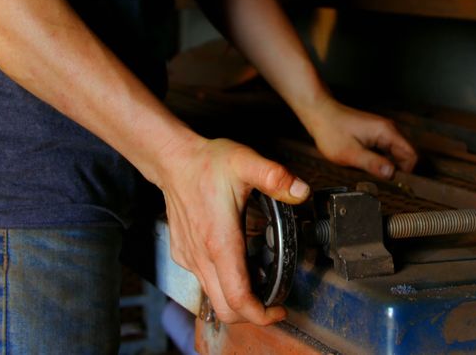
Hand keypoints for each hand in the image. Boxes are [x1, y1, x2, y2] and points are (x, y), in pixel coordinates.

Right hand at [158, 137, 309, 324]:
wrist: (174, 161)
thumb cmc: (208, 163)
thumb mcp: (246, 162)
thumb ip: (275, 177)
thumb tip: (300, 191)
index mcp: (220, 241)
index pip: (237, 296)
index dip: (259, 314)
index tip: (278, 311)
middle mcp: (201, 255)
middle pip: (225, 308)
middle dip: (251, 315)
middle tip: (274, 305)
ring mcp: (190, 257)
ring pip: (213, 298)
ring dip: (237, 300)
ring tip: (262, 285)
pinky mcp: (183, 254)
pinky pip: (204, 282)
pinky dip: (223, 285)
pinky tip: (239, 266)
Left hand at [300, 98, 417, 178]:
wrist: (320, 114)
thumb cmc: (332, 131)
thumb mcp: (351, 153)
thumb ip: (373, 164)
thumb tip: (392, 174)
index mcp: (387, 132)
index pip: (412, 155)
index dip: (407, 172)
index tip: (396, 184)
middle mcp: (389, 130)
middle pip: (406, 155)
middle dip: (398, 170)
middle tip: (380, 181)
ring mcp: (383, 131)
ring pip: (396, 154)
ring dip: (388, 166)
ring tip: (371, 173)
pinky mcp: (376, 134)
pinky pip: (386, 151)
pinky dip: (381, 160)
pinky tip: (367, 165)